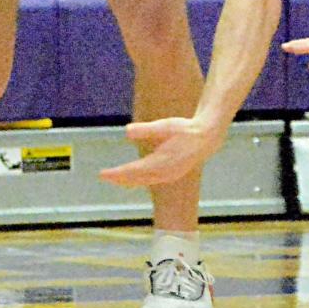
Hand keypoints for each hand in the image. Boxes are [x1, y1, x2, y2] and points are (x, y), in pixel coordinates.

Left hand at [100, 117, 224, 186]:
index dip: (117, 173)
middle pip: (137, 179)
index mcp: (161, 162)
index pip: (133, 171)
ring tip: (114, 178)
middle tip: (103, 176)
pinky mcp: (171, 175)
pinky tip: (132, 178)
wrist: (206, 139)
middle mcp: (164, 173)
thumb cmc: (185, 129)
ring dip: (128, 180)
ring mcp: (169, 176)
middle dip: (119, 178)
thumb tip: (126, 131)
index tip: (102, 174)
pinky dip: (139, 180)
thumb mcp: (165, 126)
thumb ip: (145, 129)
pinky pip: (151, 181)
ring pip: (143, 181)